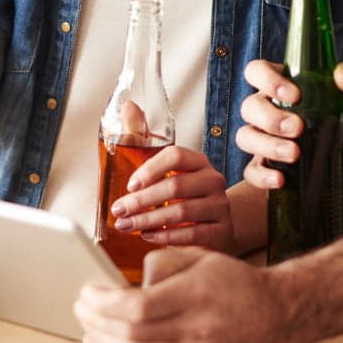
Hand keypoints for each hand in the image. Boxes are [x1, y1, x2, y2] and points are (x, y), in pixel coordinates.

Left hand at [75, 247, 294, 342]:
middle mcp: (196, 328)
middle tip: (78, 309)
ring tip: (87, 331)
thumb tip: (123, 282)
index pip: (137, 307)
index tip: (86, 292)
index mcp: (195, 294)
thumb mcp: (200, 258)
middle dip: (96, 322)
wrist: (282, 311)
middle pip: (132, 334)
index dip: (103, 304)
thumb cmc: (237, 280)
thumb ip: (161, 266)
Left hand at [111, 145, 235, 252]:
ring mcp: (220, 206)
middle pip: (175, 186)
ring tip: (127, 225)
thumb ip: (142, 136)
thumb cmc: (180, 193)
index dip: (150, 169)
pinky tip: (148, 236)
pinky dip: (167, 237)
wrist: (213, 223)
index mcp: (198, 161)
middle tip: (119, 211)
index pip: (175, 156)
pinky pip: (193, 235)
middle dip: (141, 200)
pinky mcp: (222, 231)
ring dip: (149, 220)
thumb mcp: (162, 168)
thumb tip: (129, 106)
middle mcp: (213, 180)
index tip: (129, 185)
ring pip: (182, 212)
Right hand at [236, 59, 342, 189]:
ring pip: (246, 137)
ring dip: (267, 145)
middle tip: (298, 128)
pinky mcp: (267, 165)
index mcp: (279, 83)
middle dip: (271, 118)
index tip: (295, 95)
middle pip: (249, 107)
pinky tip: (281, 180)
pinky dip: (262, 176)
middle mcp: (266, 108)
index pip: (256, 71)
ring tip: (295, 154)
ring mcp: (264, 137)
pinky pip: (252, 171)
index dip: (267, 80)